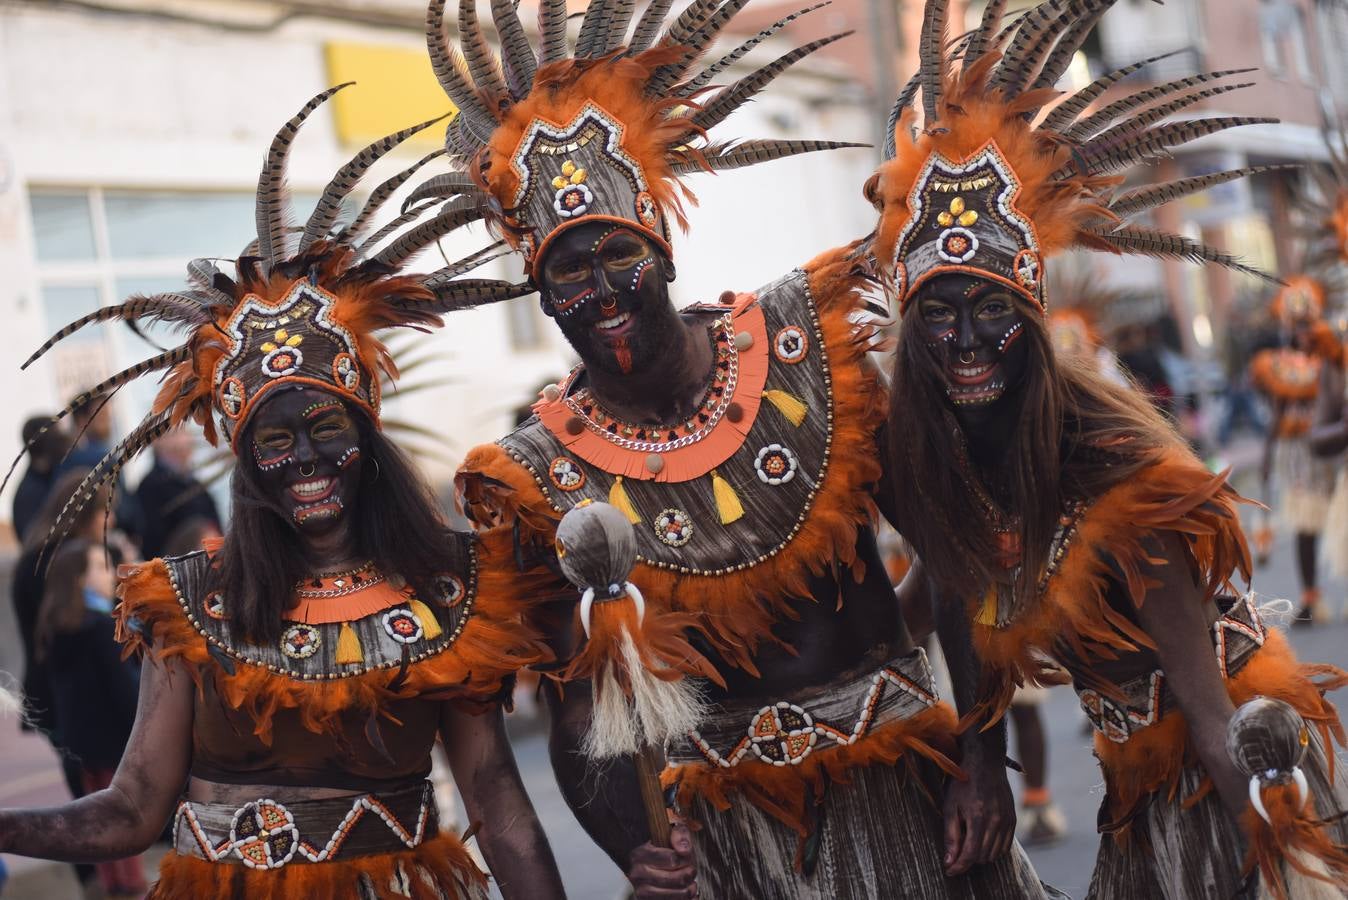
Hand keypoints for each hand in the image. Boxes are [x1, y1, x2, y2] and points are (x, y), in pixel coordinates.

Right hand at [627, 823, 697, 898]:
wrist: (655, 868)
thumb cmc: (665, 852)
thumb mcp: (671, 835)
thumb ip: (679, 834)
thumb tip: (683, 850)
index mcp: (640, 854)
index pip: (672, 859)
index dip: (686, 859)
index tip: (686, 857)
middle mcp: (637, 874)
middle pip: (676, 878)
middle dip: (690, 874)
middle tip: (691, 870)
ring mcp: (642, 892)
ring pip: (677, 895)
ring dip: (690, 889)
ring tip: (690, 883)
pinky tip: (688, 894)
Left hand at [942, 756, 1014, 875]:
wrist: (985, 762)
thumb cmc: (963, 783)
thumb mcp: (950, 806)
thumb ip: (951, 835)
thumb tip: (949, 862)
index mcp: (978, 818)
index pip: (971, 855)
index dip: (959, 867)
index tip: (949, 870)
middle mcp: (996, 821)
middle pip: (983, 857)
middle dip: (968, 859)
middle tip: (957, 849)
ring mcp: (1007, 821)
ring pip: (995, 854)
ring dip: (981, 855)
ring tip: (969, 841)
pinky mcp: (1013, 819)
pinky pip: (1005, 846)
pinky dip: (993, 849)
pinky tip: (982, 839)